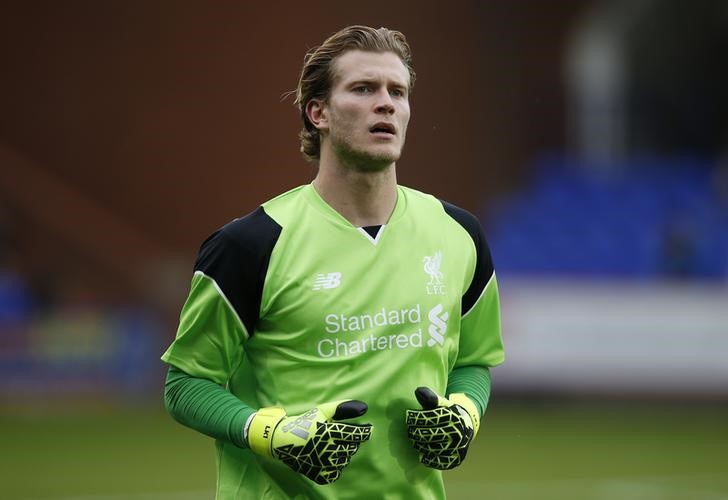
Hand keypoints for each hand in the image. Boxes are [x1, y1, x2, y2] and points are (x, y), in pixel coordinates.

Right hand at [247, 400, 371, 483]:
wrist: (281, 441)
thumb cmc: (304, 423)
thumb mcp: (322, 411)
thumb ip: (343, 408)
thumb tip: (365, 407)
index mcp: (329, 432)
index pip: (356, 435)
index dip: (365, 432)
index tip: (368, 429)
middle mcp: (327, 449)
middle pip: (352, 448)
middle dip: (351, 441)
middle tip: (342, 437)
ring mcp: (323, 464)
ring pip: (345, 460)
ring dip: (344, 453)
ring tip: (333, 446)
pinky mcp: (318, 474)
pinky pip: (336, 473)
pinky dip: (336, 466)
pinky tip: (329, 458)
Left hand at [406, 387, 479, 469]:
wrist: (468, 426)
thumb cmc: (449, 413)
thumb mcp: (442, 403)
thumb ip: (430, 397)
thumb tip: (418, 391)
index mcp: (453, 417)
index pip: (428, 419)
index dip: (416, 418)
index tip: (409, 417)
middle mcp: (457, 432)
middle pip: (428, 435)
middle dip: (415, 433)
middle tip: (410, 431)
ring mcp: (457, 447)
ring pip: (431, 449)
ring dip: (420, 445)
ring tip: (415, 441)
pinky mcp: (456, 459)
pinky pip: (438, 462)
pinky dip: (428, 458)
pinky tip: (423, 454)